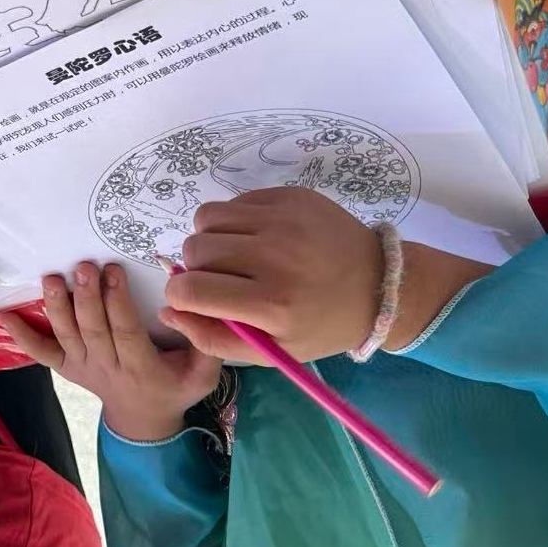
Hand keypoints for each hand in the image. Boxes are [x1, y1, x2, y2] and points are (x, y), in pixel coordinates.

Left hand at [0, 260, 219, 441]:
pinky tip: (5, 316)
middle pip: (93, 330)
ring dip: (57, 307)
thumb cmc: (175, 386)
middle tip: (84, 266)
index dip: (117, 303)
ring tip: (53, 278)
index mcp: (141, 368)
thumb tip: (191, 307)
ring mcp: (82, 367)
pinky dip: (21, 336)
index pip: (125, 333)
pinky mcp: (66, 367)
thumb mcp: (203, 374)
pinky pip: (41, 353)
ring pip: (66, 337)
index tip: (114, 272)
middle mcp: (106, 367)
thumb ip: (205, 342)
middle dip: (87, 297)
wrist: (143, 418)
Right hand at [159, 187, 382, 362]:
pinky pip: (235, 202)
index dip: (180, 296)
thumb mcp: (272, 350)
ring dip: (211, 238)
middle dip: (197, 267)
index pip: (190, 290)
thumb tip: (167, 310)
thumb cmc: (322, 325)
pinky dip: (235, 221)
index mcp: (271, 303)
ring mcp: (284, 220)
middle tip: (222, 278)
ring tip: (235, 254)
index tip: (194, 298)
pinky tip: (258, 237)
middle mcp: (275, 257)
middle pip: (195, 250)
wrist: (380, 284)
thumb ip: (212, 337)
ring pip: (207, 218)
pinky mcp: (291, 196)